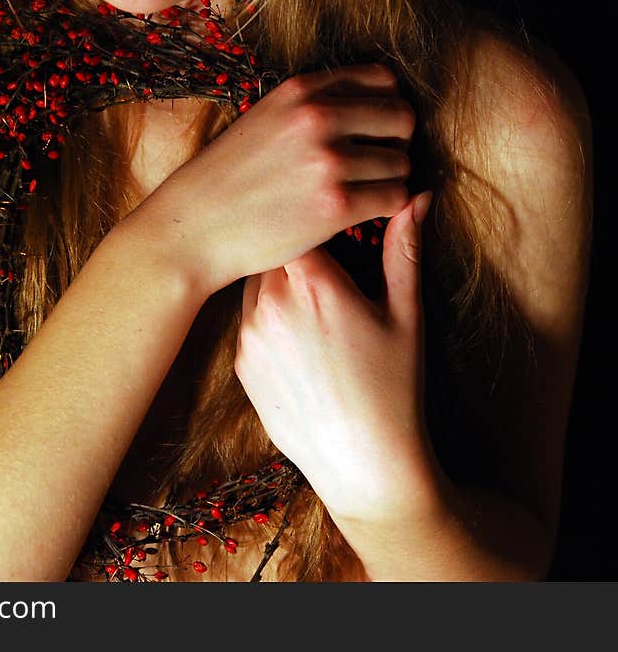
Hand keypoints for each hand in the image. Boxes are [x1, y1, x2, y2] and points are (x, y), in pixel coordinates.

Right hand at [123, 64, 415, 295]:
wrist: (192, 229)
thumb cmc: (223, 182)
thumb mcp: (262, 121)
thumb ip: (309, 108)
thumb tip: (363, 110)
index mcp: (301, 90)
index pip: (382, 81)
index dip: (386, 108)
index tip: (375, 133)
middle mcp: (319, 117)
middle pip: (401, 119)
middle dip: (396, 144)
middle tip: (376, 168)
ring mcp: (329, 160)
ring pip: (402, 162)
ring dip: (390, 180)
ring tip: (364, 194)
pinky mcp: (335, 205)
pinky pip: (394, 198)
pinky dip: (387, 207)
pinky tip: (362, 214)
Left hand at [233, 191, 444, 523]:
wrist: (360, 459)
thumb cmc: (392, 387)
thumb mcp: (405, 314)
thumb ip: (404, 249)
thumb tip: (417, 198)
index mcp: (314, 283)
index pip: (302, 223)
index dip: (317, 220)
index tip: (333, 228)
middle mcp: (271, 303)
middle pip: (272, 251)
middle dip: (295, 249)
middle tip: (324, 265)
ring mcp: (249, 335)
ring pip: (254, 283)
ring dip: (277, 282)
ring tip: (311, 305)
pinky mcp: (241, 363)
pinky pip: (247, 320)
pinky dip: (266, 316)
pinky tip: (298, 338)